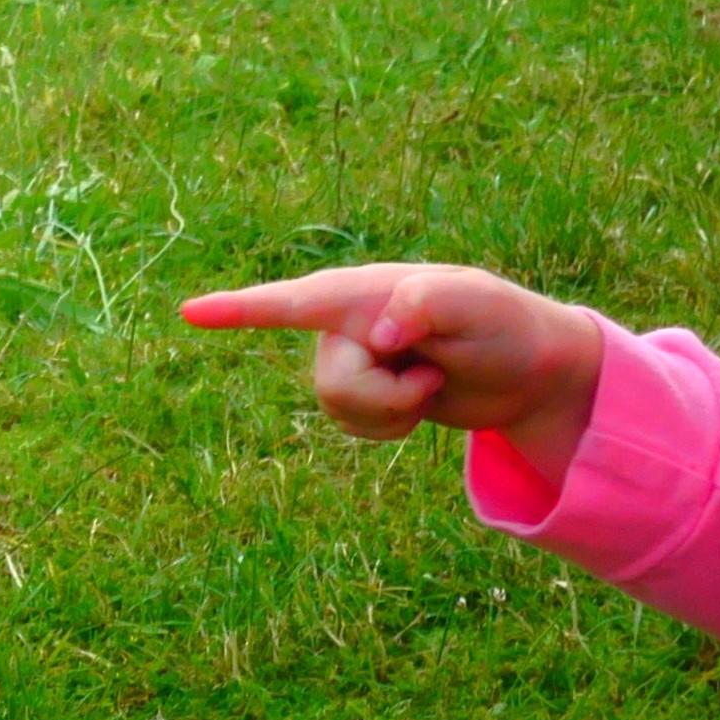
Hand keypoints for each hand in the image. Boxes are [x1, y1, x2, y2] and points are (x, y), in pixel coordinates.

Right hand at [179, 263, 603, 480]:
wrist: (531, 370)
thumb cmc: (506, 324)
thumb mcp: (478, 306)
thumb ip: (428, 303)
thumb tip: (377, 333)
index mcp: (364, 292)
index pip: (290, 302)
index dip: (238, 310)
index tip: (188, 313)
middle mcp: (349, 323)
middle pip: (330, 383)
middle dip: (385, 399)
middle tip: (434, 376)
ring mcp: (356, 358)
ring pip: (338, 410)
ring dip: (392, 414)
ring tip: (432, 383)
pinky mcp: (368, 392)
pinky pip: (354, 427)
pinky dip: (392, 428)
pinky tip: (421, 403)